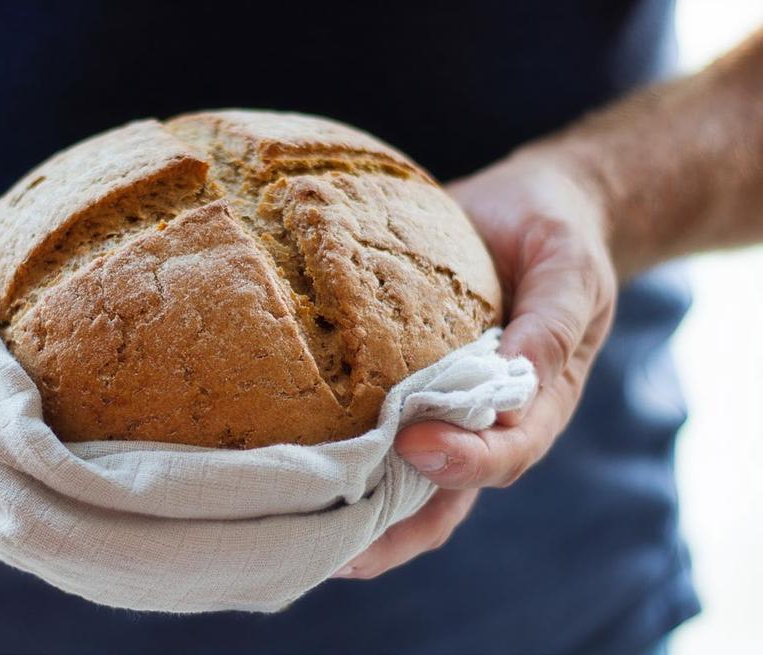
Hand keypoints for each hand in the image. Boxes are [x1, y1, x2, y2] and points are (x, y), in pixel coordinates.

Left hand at [334, 149, 616, 578]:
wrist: (530, 210)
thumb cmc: (556, 238)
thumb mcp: (571, 270)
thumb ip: (552, 323)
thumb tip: (517, 375)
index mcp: (539, 403)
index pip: (506, 452)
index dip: (465, 460)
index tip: (414, 444)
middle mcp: (485, 422)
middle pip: (444, 498)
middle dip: (392, 532)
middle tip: (335, 549)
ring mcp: (440, 411)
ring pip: (400, 484)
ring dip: (355, 516)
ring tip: (295, 533)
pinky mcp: (401, 385)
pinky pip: (369, 432)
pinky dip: (337, 458)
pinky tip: (288, 471)